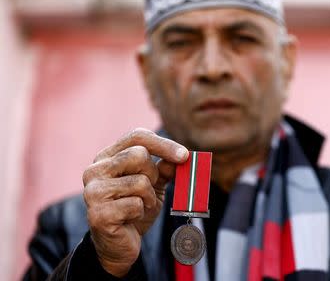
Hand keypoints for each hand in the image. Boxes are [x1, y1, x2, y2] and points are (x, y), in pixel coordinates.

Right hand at [82, 128, 188, 276]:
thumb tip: (182, 156)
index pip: (136, 136)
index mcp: (107, 157)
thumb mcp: (154, 184)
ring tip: (140, 206)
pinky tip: (131, 218)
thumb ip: (165, 168)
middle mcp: (95, 170)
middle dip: (153, 174)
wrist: (119, 245)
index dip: (163, 144)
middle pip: (138, 154)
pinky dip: (141, 212)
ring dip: (149, 197)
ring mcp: (93, 192)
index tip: (184, 155)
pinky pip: (135, 204)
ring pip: (140, 182)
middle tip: (150, 190)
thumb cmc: (135, 208)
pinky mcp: (98, 214)